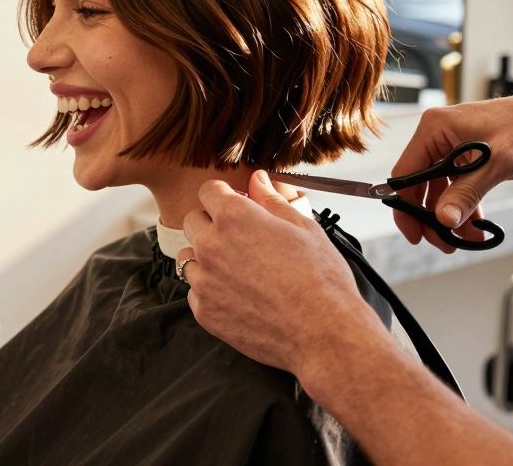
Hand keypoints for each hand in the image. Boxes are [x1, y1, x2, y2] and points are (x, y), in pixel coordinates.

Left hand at [178, 171, 386, 376]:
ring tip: (239, 270)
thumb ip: (271, 200)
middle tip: (242, 239)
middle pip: (192, 221)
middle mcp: (211, 245)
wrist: (323, 334)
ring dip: (206, 258)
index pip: (208, 190)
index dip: (225, 196)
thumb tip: (257, 179)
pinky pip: (195, 292)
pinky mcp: (204, 312)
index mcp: (234, 217)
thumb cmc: (321, 279)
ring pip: (188, 257)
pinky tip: (240, 296)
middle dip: (212, 223)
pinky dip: (211, 290)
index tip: (238, 206)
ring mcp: (204, 281)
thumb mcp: (303, 228)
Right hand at [392, 93, 512, 252]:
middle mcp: (442, 137)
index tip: (414, 233)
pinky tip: (475, 229)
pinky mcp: (474, 162)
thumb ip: (466, 193)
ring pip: (441, 193)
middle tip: (443, 242)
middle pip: (420, 186)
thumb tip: (443, 219)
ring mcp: (457, 150)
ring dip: (450, 218)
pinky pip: (459, 191)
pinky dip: (465, 211)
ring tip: (462, 240)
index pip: (406, 172)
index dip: (406, 206)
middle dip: (431, 217)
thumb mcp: (497, 163)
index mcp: (436, 127)